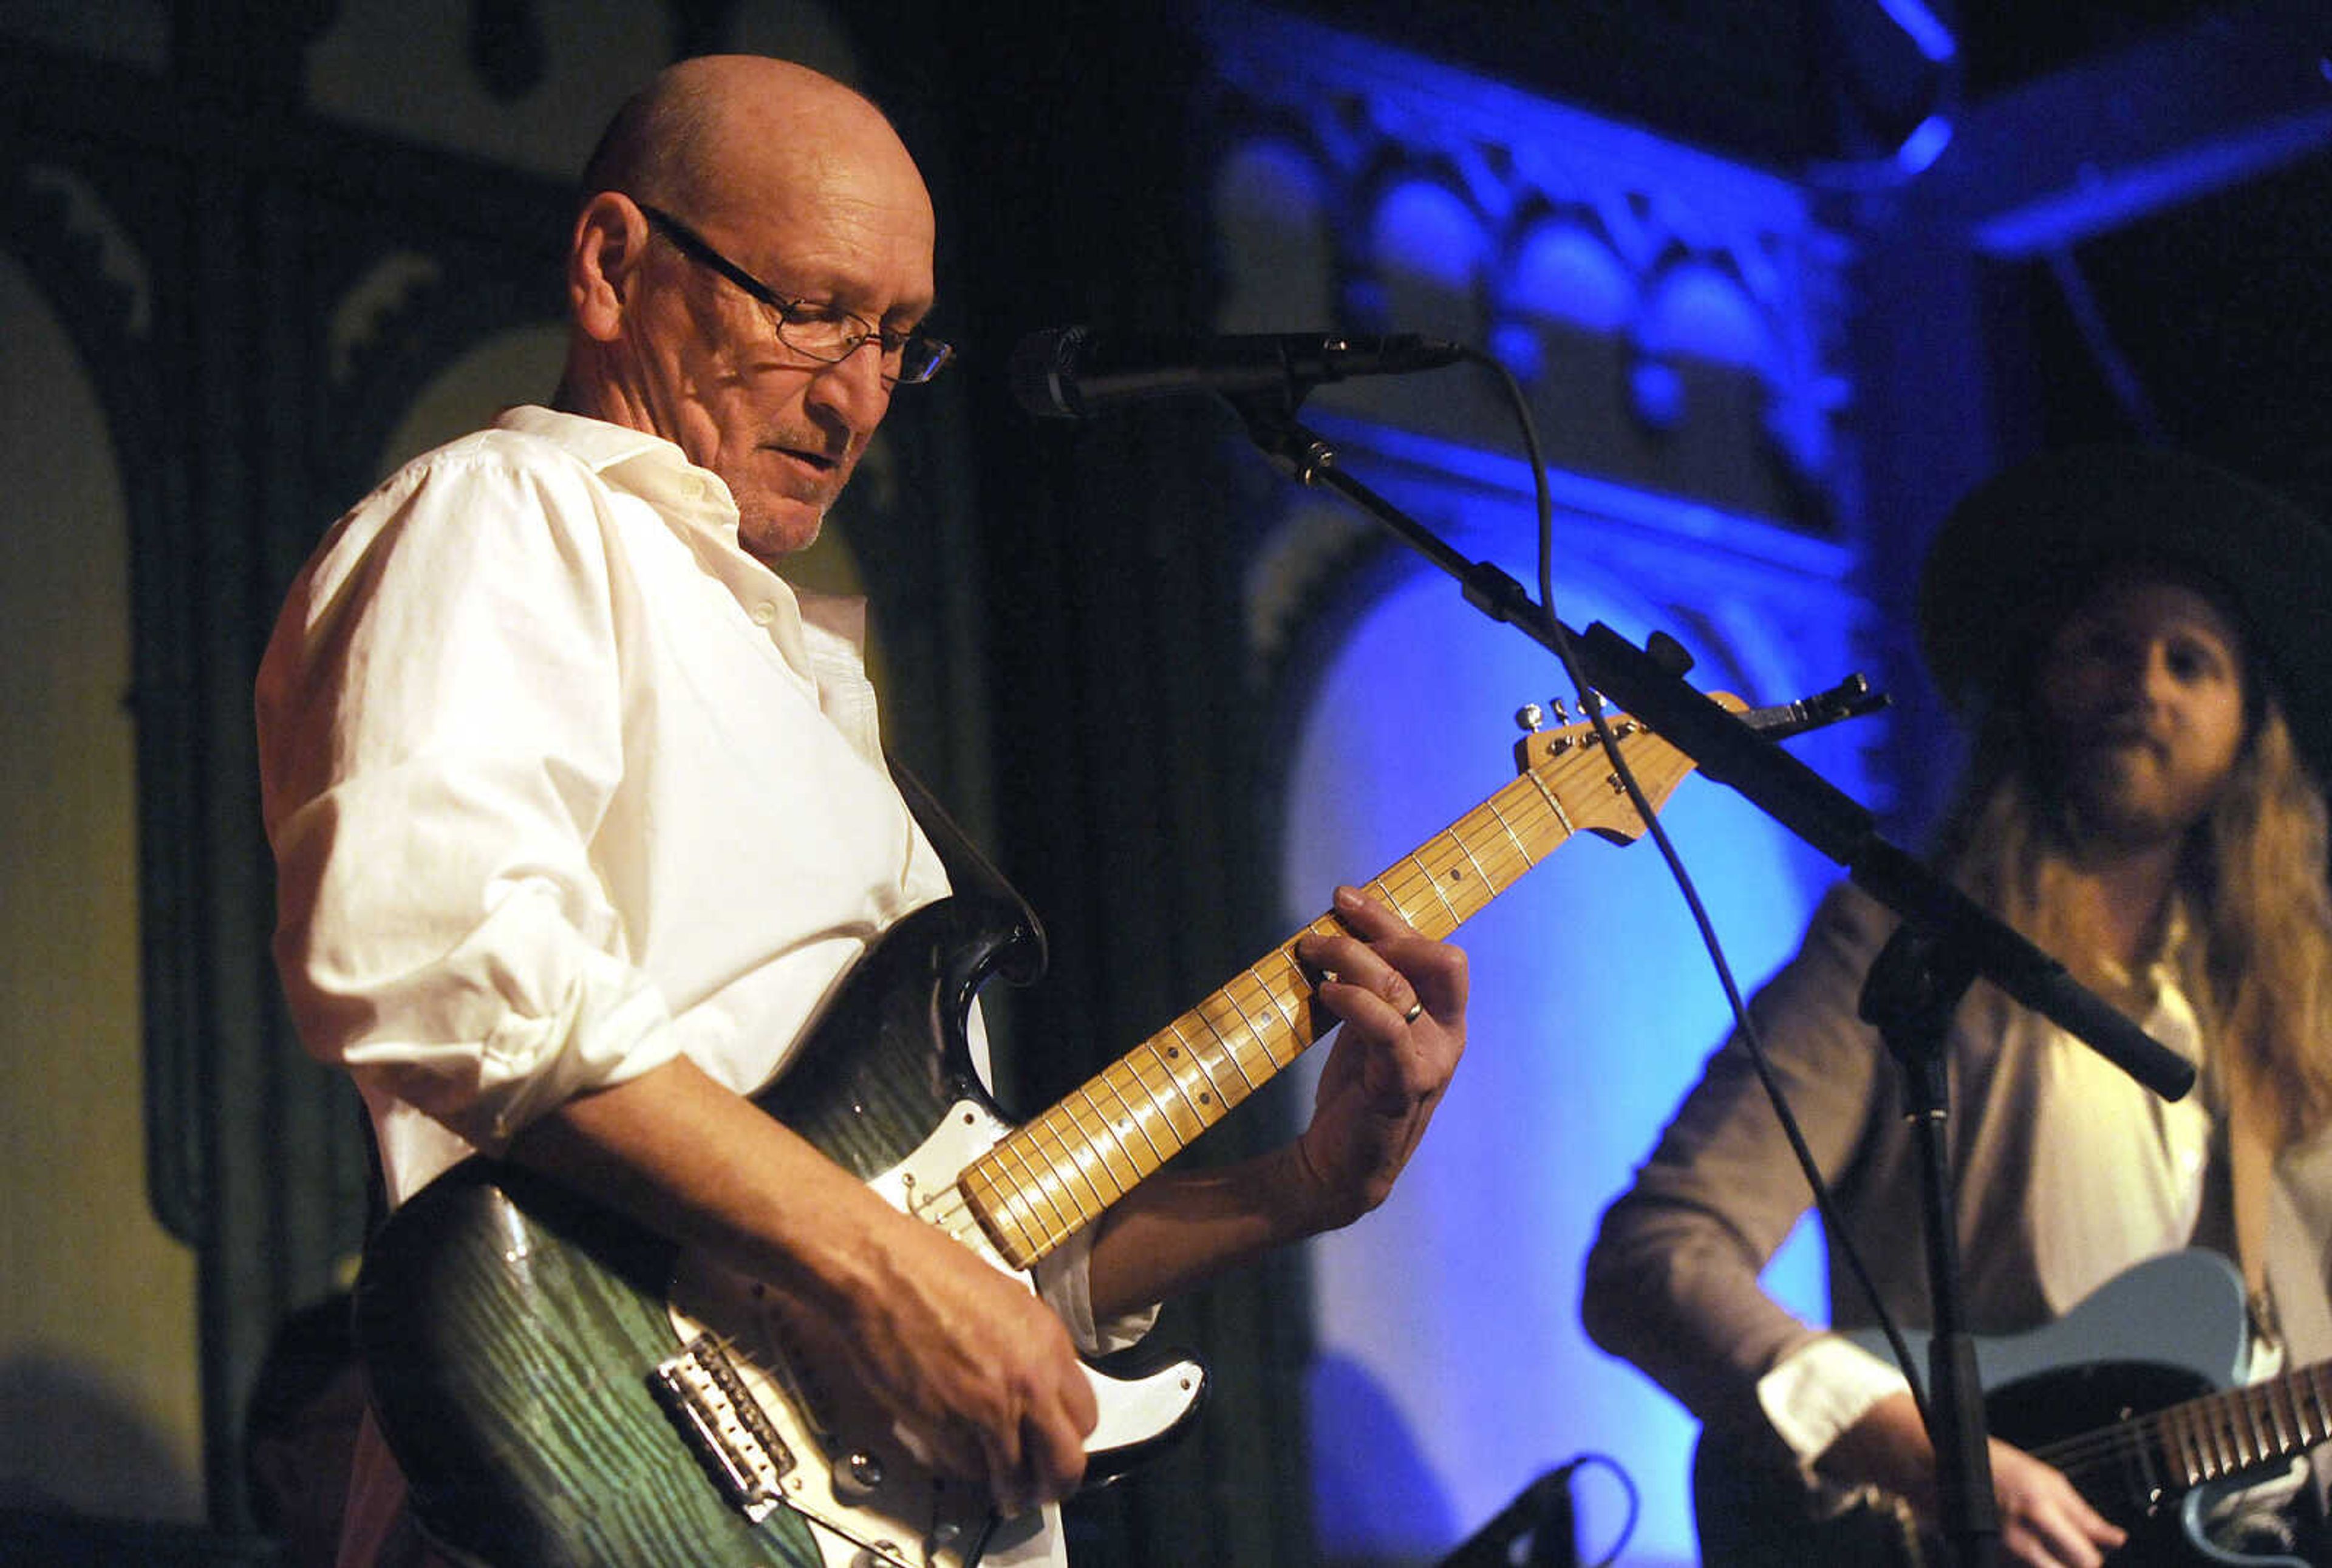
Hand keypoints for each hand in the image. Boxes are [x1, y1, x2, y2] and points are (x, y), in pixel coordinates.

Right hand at [831, 1202, 1098, 1517]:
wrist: (881, 1271)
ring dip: (1011, 1490)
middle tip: (1043, 1489)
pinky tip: (964, 1462)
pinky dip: (966, 1471)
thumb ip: (1030, 1349)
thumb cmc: (930, 1271)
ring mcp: (988, 1408)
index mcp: (1048, 1343)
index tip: (1058, 1445)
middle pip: (1065, 1462)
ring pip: (1017, 1477)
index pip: (1085, 1417)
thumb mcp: (1007, 1301)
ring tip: (1005, 1494)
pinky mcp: (945, 1426)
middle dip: (1055, 1482)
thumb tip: (1037, 1383)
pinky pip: (968, 1469)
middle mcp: (1028, 1380)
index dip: (1070, 1438)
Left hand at [1290, 886, 1467, 1230]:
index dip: (1391, 919)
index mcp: (1444, 1018)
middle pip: (1441, 961)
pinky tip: (1326, 992)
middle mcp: (1447, 1037)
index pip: (1435, 951)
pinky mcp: (1401, 1087)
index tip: (1344, 896)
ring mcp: (1429, 1063)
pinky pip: (1387, 1030)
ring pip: (1404, 989)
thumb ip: (1369, 986)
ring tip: (1311, 953)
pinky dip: (1356, 1002)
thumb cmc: (1353, 1090)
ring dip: (1352, 960)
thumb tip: (1339, 930)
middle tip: (1330, 926)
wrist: (1338, 1166)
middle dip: (1385, 931)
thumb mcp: (1366, 1027)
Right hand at [1822, 1392, 2125, 1567]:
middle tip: (2070, 1550)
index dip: (2092, 1556)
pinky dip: (2027, 1562)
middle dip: (2075, 1564)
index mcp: (2042, 1509)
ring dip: (2050, 1563)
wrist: (1939, 1465)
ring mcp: (2004, 1551)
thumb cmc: (1996, 1466)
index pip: (2087, 1559)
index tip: (2090, 1550)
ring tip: (2041, 1542)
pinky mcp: (1988, 1558)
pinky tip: (2022, 1545)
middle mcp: (2023, 1535)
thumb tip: (2117, 1539)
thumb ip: (2082, 1514)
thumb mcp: (2046, 1479)